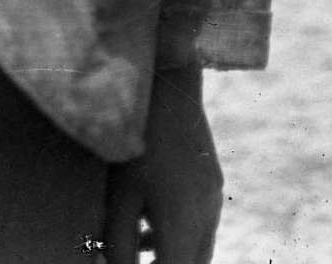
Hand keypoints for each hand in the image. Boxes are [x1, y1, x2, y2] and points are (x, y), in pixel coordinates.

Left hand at [102, 63, 222, 263]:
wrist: (166, 85)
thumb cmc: (134, 141)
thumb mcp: (118, 198)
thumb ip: (119, 245)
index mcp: (183, 226)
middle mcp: (206, 217)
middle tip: (133, 258)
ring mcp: (213, 198)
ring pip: (198, 250)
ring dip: (172, 256)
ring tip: (137, 247)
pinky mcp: (212, 183)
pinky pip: (201, 225)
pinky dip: (179, 236)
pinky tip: (148, 223)